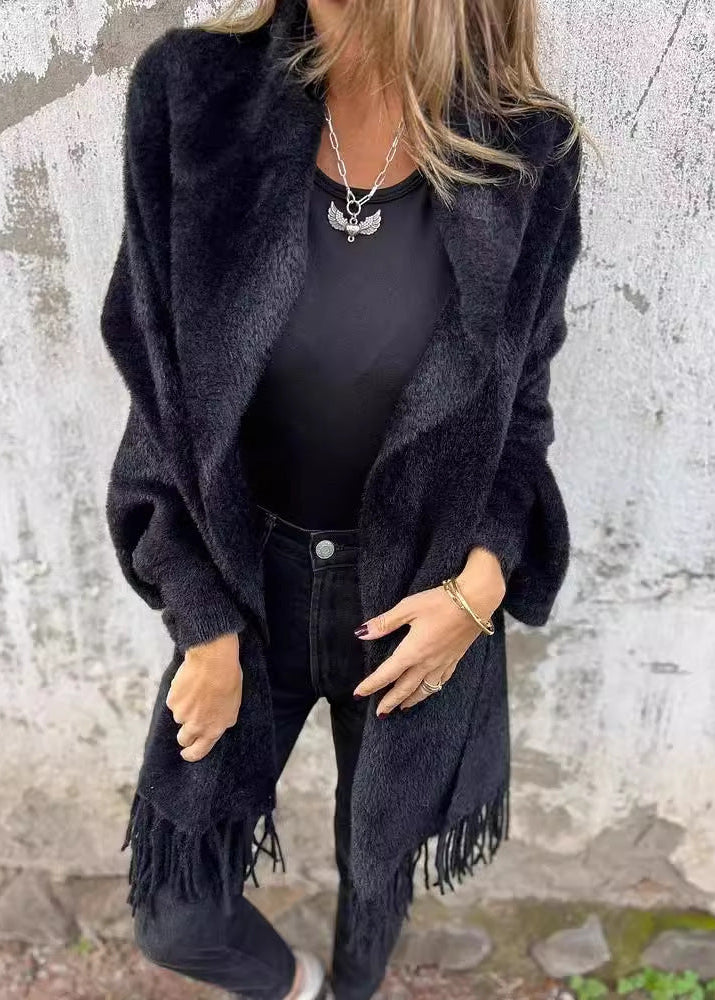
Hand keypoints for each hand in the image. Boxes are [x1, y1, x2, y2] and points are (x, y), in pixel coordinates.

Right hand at [165, 632, 241, 761]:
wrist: (213, 660)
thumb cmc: (228, 680)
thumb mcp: (233, 706)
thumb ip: (221, 721)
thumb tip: (215, 726)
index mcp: (214, 729)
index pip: (198, 752)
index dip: (191, 755)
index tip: (186, 754)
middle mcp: (197, 726)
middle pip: (183, 739)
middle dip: (185, 733)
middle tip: (190, 721)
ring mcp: (182, 714)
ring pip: (179, 717)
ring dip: (185, 708)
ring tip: (197, 691)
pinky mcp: (172, 702)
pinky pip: (174, 702)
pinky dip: (179, 695)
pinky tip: (190, 684)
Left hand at [352, 548, 504, 715]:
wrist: (475, 601)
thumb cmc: (440, 602)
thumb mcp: (407, 608)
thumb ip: (384, 623)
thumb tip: (361, 633)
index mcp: (412, 651)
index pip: (387, 674)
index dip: (371, 685)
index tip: (358, 694)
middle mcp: (427, 662)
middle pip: (405, 688)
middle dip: (390, 701)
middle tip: (380, 713)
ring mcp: (443, 662)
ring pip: (424, 689)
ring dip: (411, 700)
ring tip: (402, 708)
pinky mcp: (455, 658)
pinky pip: (440, 681)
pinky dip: (430, 690)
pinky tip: (429, 690)